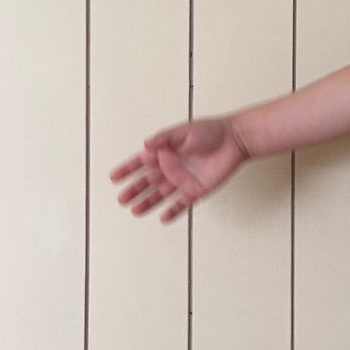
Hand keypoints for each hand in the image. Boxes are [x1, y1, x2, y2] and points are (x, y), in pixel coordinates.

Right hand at [109, 115, 249, 224]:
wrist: (235, 140)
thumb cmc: (211, 131)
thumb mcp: (184, 131)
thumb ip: (164, 138)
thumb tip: (145, 144)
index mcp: (166, 151)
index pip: (141, 162)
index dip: (127, 169)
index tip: (114, 177)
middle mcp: (172, 167)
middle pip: (148, 181)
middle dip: (134, 190)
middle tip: (122, 199)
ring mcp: (183, 180)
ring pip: (161, 195)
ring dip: (148, 202)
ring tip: (135, 211)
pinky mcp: (196, 190)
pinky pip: (182, 204)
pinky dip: (172, 211)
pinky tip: (163, 218)